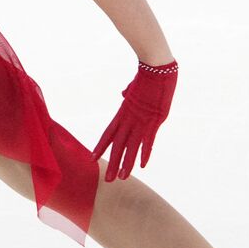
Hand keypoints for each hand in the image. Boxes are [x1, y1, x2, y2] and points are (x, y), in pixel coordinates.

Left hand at [93, 58, 177, 180]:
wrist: (155, 67)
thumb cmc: (146, 75)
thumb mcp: (133, 88)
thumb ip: (127, 94)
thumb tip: (123, 94)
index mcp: (123, 112)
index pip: (108, 133)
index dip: (101, 146)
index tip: (92, 158)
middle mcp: (129, 120)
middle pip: (118, 145)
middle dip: (113, 163)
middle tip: (108, 180)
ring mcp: (142, 121)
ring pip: (131, 147)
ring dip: (126, 164)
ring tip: (122, 178)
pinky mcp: (154, 120)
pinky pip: (148, 141)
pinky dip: (144, 153)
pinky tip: (141, 166)